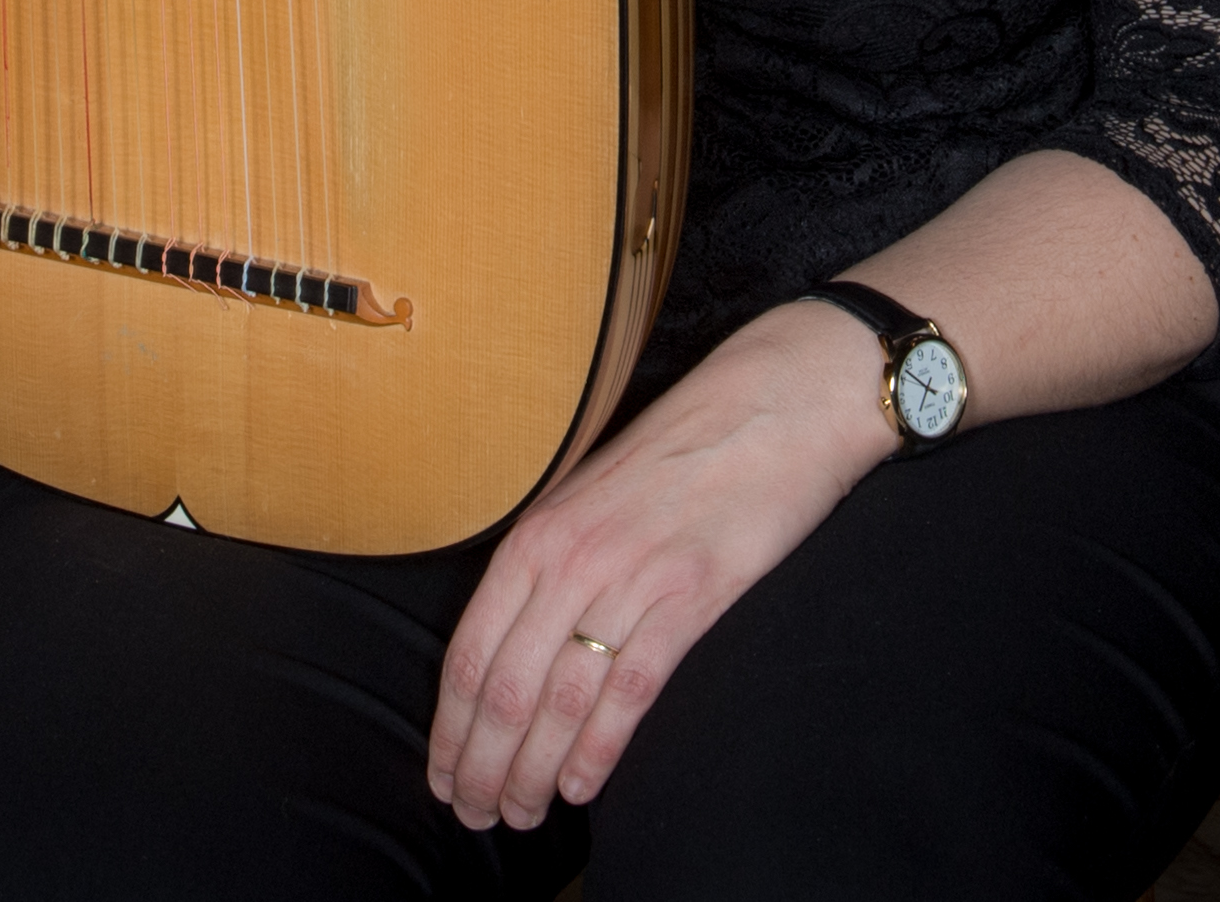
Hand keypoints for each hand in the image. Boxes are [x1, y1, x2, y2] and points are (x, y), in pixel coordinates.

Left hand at [428, 295, 891, 828]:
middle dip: (482, 765)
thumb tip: (517, 647)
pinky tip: (583, 786)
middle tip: (478, 815)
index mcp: (536, 535)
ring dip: (533, 771)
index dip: (450, 729)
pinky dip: (598, 748)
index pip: (470, 653)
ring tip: (523, 814)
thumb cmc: (683, 451)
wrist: (775, 403)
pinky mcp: (691, 594)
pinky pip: (629, 689)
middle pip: (504, 689)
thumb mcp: (590, 497)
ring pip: (558, 699)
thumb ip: (552, 564)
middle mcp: (570, 558)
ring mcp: (630, 577)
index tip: (444, 777)